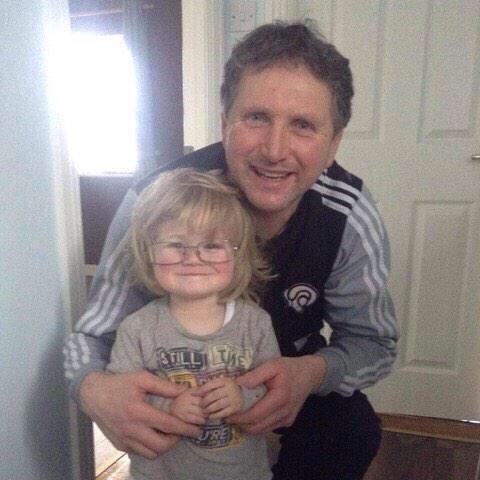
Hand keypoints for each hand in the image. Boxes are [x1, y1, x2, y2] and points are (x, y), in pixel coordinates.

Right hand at [79, 370, 200, 458]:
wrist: (93, 394)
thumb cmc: (119, 383)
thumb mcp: (142, 378)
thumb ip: (164, 386)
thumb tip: (185, 391)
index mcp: (139, 411)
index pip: (168, 425)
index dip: (185, 428)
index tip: (197, 429)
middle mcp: (131, 429)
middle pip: (161, 445)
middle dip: (177, 440)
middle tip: (183, 431)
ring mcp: (124, 440)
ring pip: (151, 453)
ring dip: (164, 446)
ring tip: (170, 434)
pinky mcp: (120, 445)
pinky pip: (140, 452)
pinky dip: (150, 447)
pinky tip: (154, 435)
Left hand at [197, 377, 243, 418]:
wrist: (243, 395)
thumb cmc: (227, 388)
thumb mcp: (221, 383)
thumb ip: (211, 385)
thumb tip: (196, 390)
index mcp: (225, 381)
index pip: (211, 385)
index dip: (201, 389)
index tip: (194, 394)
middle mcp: (230, 389)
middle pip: (214, 395)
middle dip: (205, 401)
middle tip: (200, 405)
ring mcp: (233, 399)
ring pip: (218, 404)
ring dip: (209, 409)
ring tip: (204, 411)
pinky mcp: (235, 408)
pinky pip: (223, 413)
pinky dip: (216, 415)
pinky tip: (211, 416)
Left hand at [229, 356, 325, 433]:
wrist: (310, 374)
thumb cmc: (289, 367)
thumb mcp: (272, 365)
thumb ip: (255, 375)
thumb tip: (236, 385)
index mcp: (280, 398)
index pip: (255, 415)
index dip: (239, 417)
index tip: (226, 413)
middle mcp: (285, 413)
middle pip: (257, 427)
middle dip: (240, 424)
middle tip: (227, 415)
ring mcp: (287, 420)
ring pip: (262, 430)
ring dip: (247, 426)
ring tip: (236, 416)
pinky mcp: (288, 422)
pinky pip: (268, 427)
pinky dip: (256, 424)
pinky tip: (249, 414)